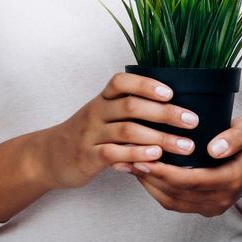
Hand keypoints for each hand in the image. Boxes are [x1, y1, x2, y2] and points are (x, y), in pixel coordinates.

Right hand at [38, 72, 202, 189]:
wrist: (49, 156)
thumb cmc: (88, 135)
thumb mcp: (103, 115)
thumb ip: (130, 111)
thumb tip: (174, 109)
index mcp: (103, 99)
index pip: (122, 82)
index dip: (146, 84)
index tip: (171, 92)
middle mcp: (96, 112)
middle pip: (132, 106)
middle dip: (166, 113)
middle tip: (192, 121)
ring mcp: (90, 134)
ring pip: (127, 131)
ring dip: (160, 139)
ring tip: (185, 146)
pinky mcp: (87, 156)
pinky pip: (113, 153)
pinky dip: (136, 155)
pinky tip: (155, 158)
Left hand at [116, 115, 241, 216]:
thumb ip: (235, 137)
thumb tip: (214, 149)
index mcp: (232, 180)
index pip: (191, 181)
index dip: (164, 171)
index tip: (144, 156)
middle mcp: (222, 199)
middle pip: (177, 193)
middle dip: (150, 177)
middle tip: (127, 157)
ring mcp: (213, 206)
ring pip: (172, 201)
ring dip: (149, 184)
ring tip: (129, 164)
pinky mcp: (204, 207)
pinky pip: (175, 202)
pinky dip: (156, 189)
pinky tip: (143, 172)